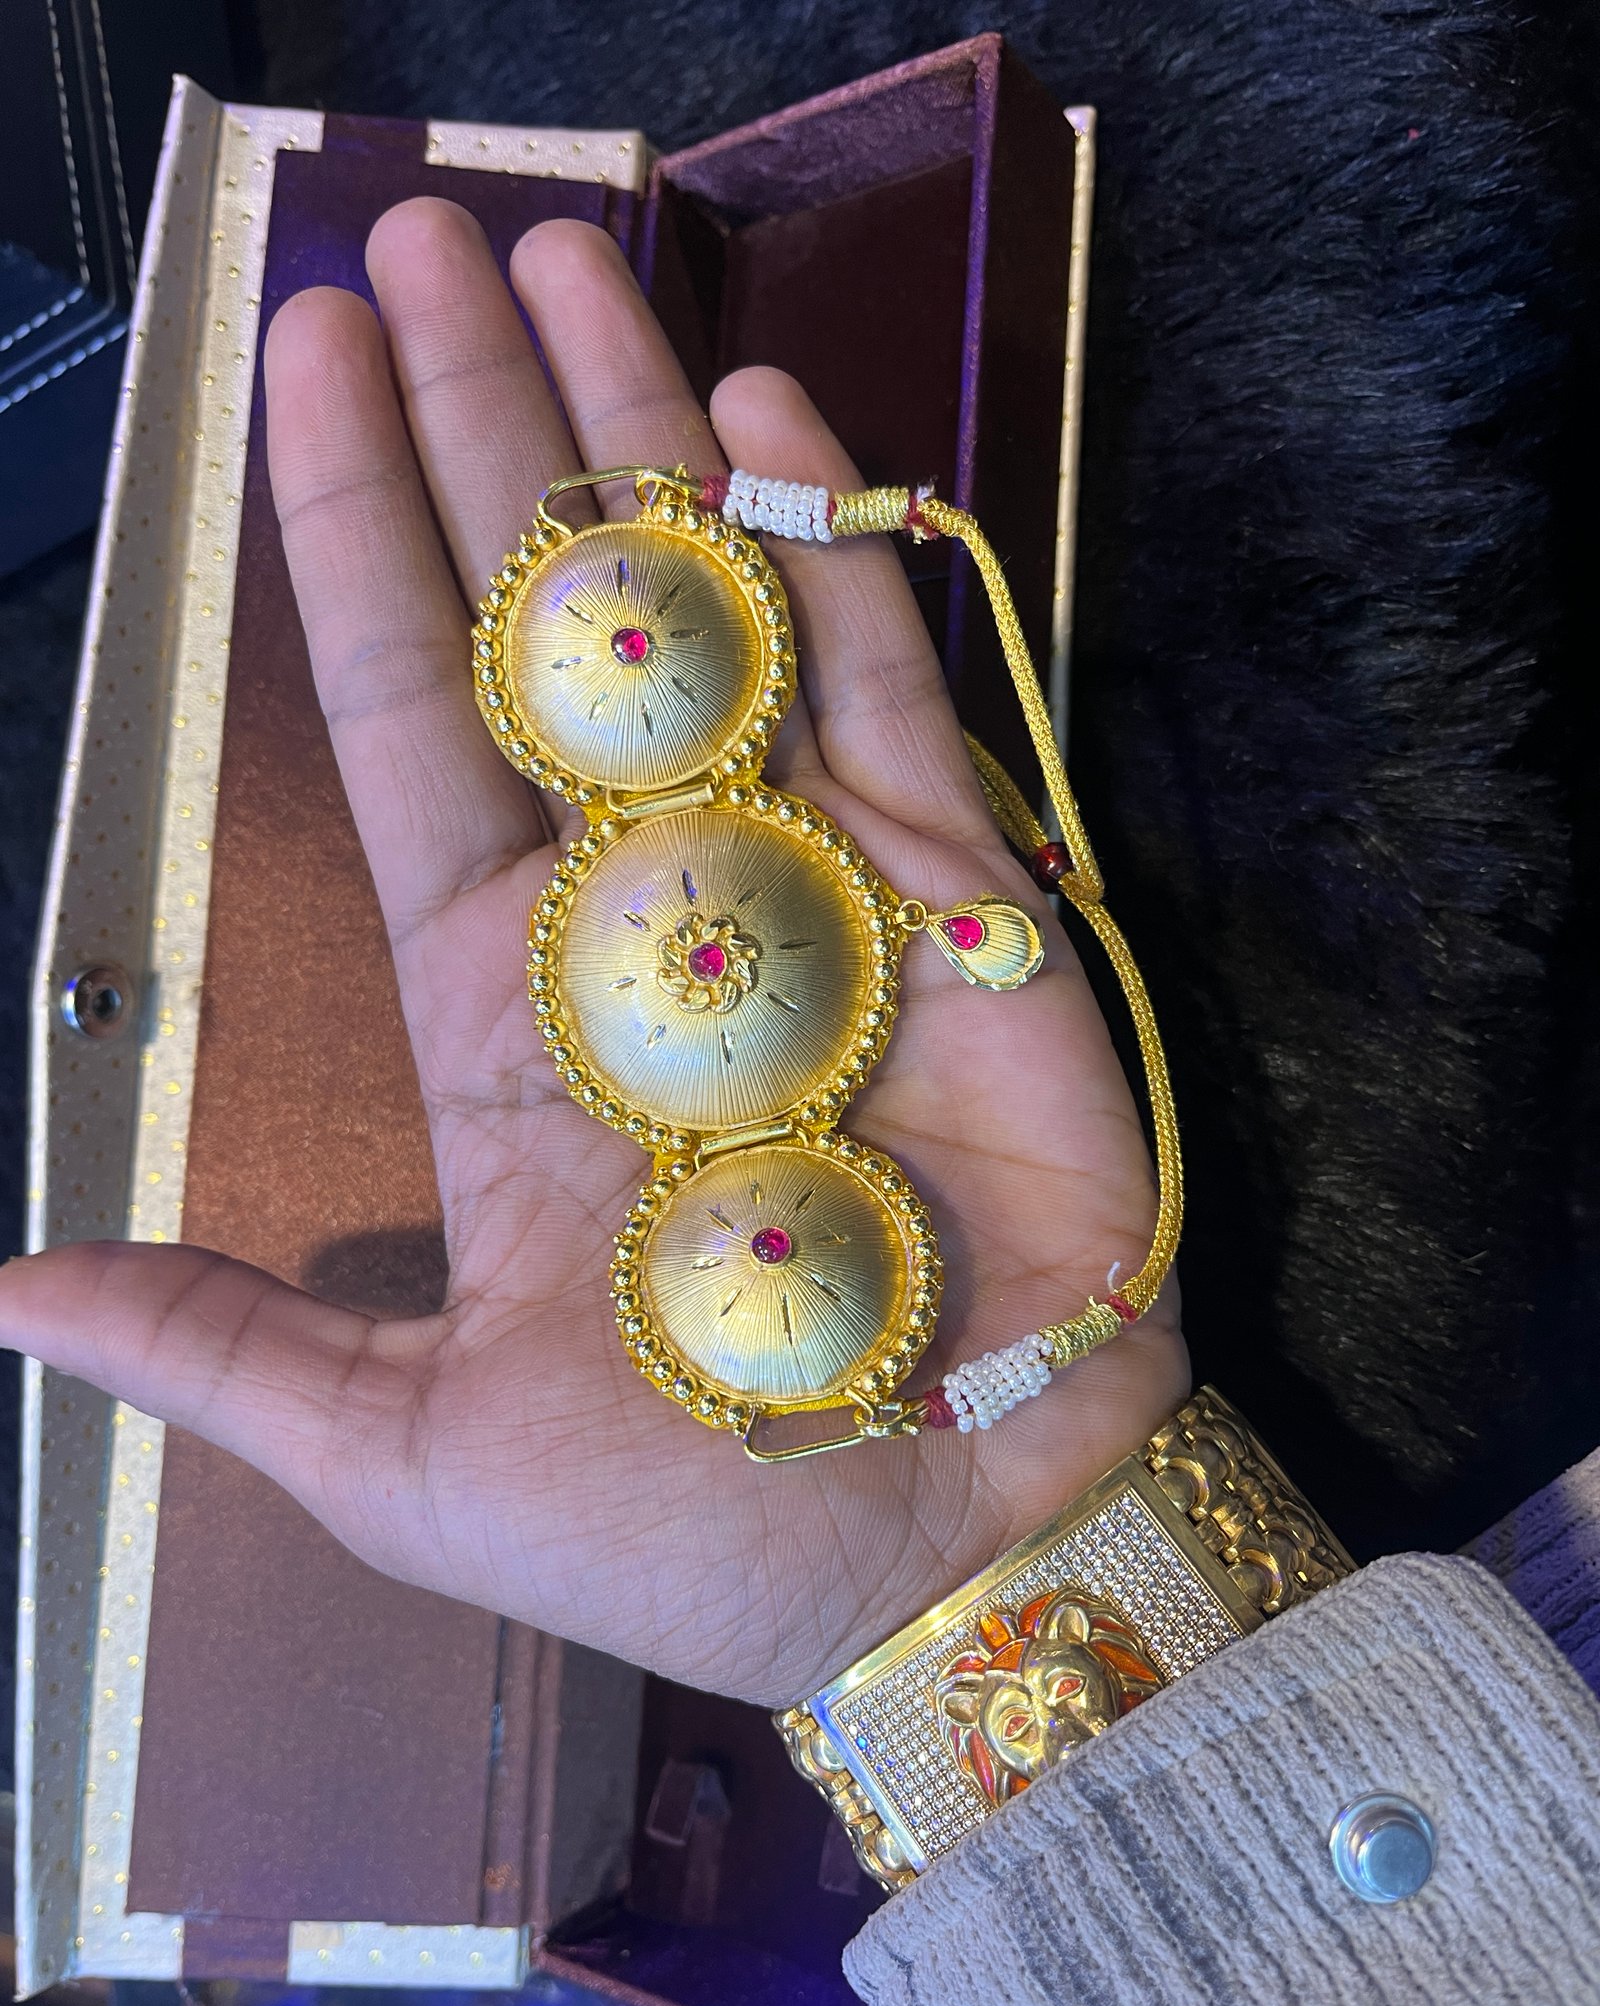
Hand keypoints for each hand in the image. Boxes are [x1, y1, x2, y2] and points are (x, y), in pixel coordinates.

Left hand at [0, 203, 1184, 1705]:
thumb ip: (227, 1350)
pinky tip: (766, 421)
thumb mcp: (411, 1461)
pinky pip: (885, 699)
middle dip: (487, 436)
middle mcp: (638, 918)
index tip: (308, 360)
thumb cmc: (688, 1526)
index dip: (350, 541)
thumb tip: (5, 1283)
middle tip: (436, 240)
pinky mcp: (959, 908)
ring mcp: (807, 893)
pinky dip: (832, 559)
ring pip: (711, 628)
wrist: (947, 1566)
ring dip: (646, 445)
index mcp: (494, 1016)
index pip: (399, 728)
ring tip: (587, 259)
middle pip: (542, 632)